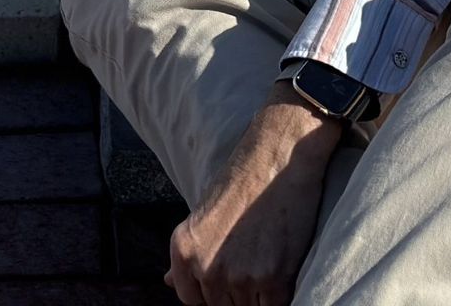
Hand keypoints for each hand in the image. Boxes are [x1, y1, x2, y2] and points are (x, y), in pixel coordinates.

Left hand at [164, 85, 340, 305]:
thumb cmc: (241, 183)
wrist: (277, 158)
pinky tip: (281, 271)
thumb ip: (186, 256)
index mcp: (183, 251)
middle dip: (236, 294)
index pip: (191, 301)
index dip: (211, 295)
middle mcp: (205, 267)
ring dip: (258, 296)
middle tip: (252, 264)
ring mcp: (238, 276)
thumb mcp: (201, 216)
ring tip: (266, 261)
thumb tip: (168, 283)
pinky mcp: (273, 279)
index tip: (226, 283)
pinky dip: (279, 297)